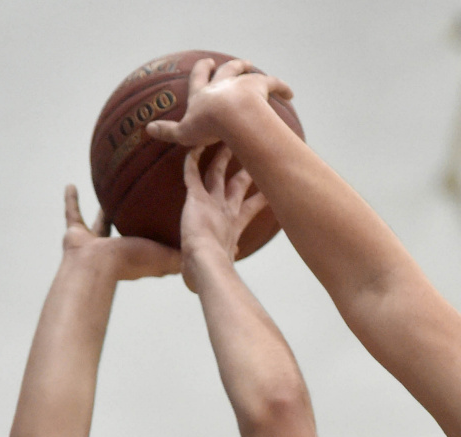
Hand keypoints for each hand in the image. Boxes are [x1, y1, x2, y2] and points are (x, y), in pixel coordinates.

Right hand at [61, 185, 179, 280]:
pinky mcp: (76, 236)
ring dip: (103, 209)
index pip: (155, 246)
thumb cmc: (131, 261)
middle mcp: (117, 250)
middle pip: (128, 232)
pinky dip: (71, 202)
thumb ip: (180, 253)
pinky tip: (71, 186)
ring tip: (108, 192)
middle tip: (141, 202)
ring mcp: (95, 244)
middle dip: (134, 221)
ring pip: (101, 222)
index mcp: (139, 256)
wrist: (96, 265)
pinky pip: (73, 214)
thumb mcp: (164, 255)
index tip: (171, 224)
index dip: (163, 237)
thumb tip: (201, 250)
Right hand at [146, 58, 292, 147]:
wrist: (230, 115)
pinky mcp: (260, 87)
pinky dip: (282, 86)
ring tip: (251, 66)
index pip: (199, 79)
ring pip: (247, 73)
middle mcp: (221, 85)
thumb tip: (147, 129)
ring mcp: (241, 84)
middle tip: (230, 62)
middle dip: (226, 66)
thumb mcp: (184, 133)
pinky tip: (290, 92)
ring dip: (248, 70)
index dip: (202, 71)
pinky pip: (274, 84)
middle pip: (225, 71)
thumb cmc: (207, 126)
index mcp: (202, 95)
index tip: (206, 62)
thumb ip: (168, 132)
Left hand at [179, 144, 268, 290]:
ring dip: (221, 157)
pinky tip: (192, 145)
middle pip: (238, 184)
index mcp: (234, 226)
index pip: (250, 206)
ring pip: (217, 172)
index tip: (269, 189)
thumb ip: (230, 255)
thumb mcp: (226, 263)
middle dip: (245, 170)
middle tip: (251, 156)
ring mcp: (212, 202)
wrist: (207, 264)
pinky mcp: (196, 198)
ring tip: (226, 142)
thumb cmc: (216, 271)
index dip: (259, 197)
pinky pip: (192, 173)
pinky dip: (192, 159)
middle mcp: (226, 210)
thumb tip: (234, 253)